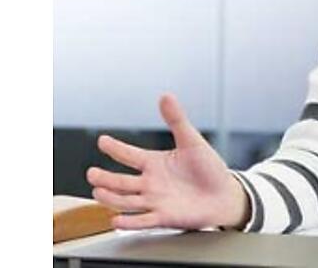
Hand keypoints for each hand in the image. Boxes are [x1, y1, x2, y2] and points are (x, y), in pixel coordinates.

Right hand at [86, 93, 249, 230]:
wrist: (225, 196)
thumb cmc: (209, 169)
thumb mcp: (192, 142)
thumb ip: (177, 120)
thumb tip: (166, 97)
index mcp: (155, 163)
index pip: (130, 155)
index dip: (116, 148)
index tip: (102, 140)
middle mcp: (151, 183)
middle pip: (121, 181)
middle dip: (105, 178)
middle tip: (91, 173)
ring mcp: (155, 201)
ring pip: (126, 200)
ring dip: (111, 198)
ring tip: (97, 192)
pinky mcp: (163, 217)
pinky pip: (143, 220)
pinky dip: (129, 222)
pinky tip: (116, 221)